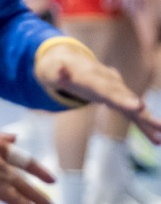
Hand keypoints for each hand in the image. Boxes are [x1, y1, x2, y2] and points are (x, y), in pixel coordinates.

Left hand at [38, 35, 160, 141]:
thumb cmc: (59, 70)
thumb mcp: (52, 71)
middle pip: (125, 98)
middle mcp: (109, 84)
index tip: (138, 107)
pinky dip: (144, 126)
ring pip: (133, 107)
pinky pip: (133, 115)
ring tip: (159, 136)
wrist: (71, 62)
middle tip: (155, 121)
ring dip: (147, 120)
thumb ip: (59, 72)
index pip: (108, 90)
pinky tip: (156, 141)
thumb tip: (60, 69)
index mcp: (93, 78)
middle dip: (138, 109)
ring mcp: (117, 91)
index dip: (123, 99)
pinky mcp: (120, 100)